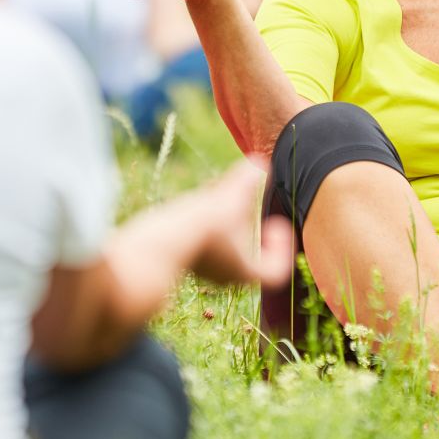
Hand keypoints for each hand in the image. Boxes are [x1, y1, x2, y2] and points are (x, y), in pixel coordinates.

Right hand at [181, 158, 294, 289]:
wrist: (156, 244)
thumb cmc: (199, 227)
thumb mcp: (228, 198)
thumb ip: (246, 181)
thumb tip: (260, 161)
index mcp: (245, 270)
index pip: (276, 271)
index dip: (282, 247)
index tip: (274, 222)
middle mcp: (226, 276)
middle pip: (251, 258)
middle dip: (252, 230)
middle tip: (247, 209)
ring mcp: (205, 270)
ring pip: (227, 250)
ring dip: (230, 226)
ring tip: (222, 200)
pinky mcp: (186, 259)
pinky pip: (207, 245)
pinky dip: (210, 227)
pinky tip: (201, 203)